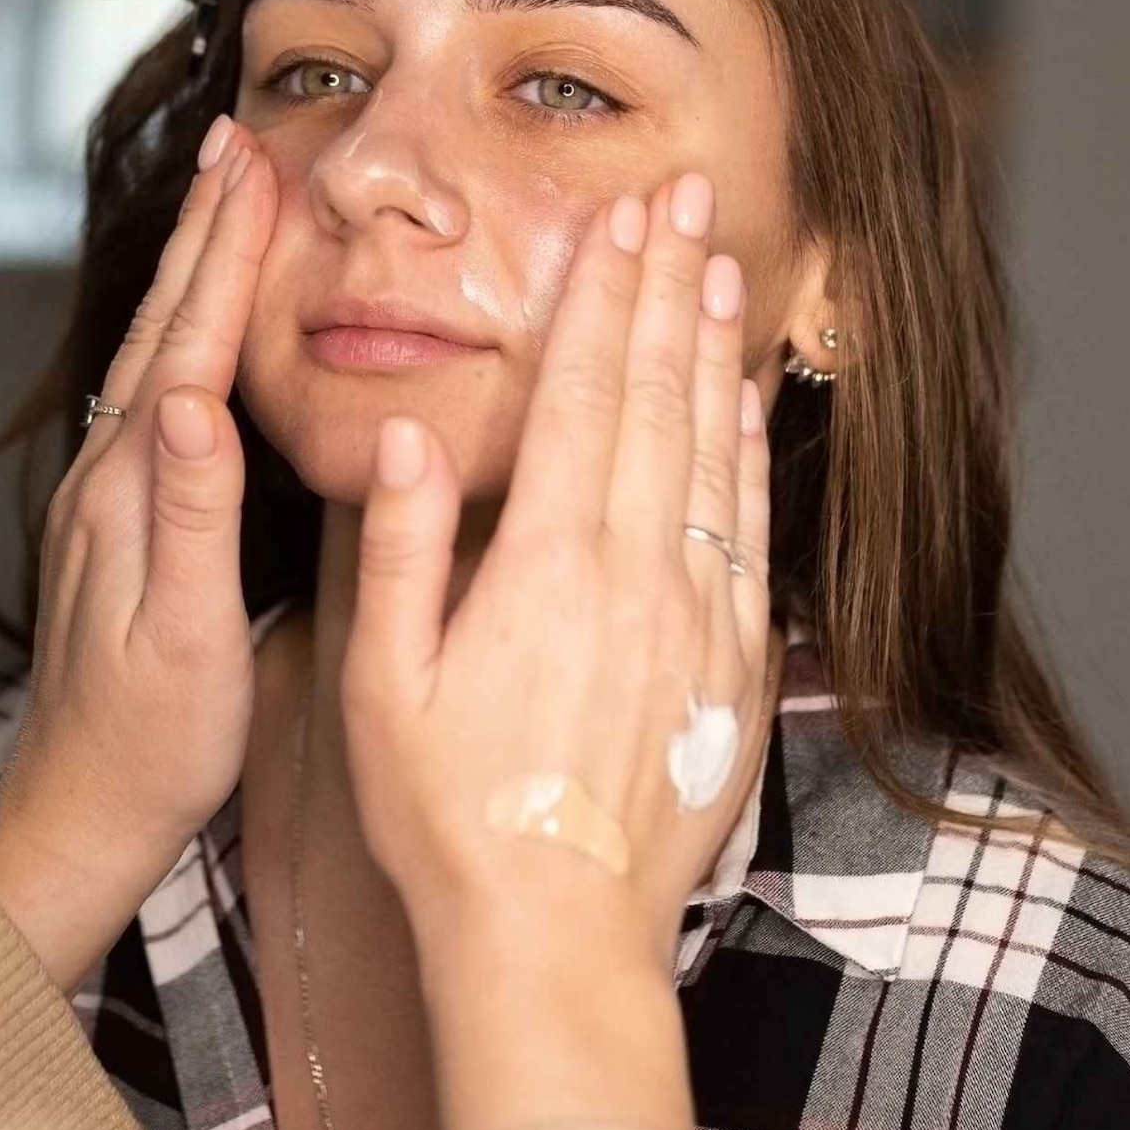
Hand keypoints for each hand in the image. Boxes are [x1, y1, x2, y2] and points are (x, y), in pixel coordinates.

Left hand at [0, 115, 276, 989]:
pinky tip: (206, 340)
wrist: (78, 815)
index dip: (225, 252)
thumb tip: (191, 398)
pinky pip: (158, 401)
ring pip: (156, 360)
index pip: (186, 346)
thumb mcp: (186, 636)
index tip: (256, 164)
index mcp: (130, 493)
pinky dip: (188, 342)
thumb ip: (190, 514)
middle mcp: (105, 481)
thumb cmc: (147, 743)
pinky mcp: (117, 529)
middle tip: (243, 144)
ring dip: (194, 277)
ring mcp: (105, 503)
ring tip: (229, 210)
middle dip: (206, 233)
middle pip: (162, 331)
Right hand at [339, 173, 774, 1129]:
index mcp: (549, 565)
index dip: (606, 293)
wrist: (554, 933)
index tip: (622, 215)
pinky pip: (748, 534)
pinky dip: (747, 455)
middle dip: (670, 285)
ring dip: (715, 350)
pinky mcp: (731, 668)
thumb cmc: (448, 815)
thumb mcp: (382, 683)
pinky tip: (744, 406)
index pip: (584, 393)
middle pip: (658, 397)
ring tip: (721, 264)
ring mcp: (696, 618)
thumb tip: (410, 436)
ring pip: (713, 452)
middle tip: (686, 196)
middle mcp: (637, 573)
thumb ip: (403, 550)